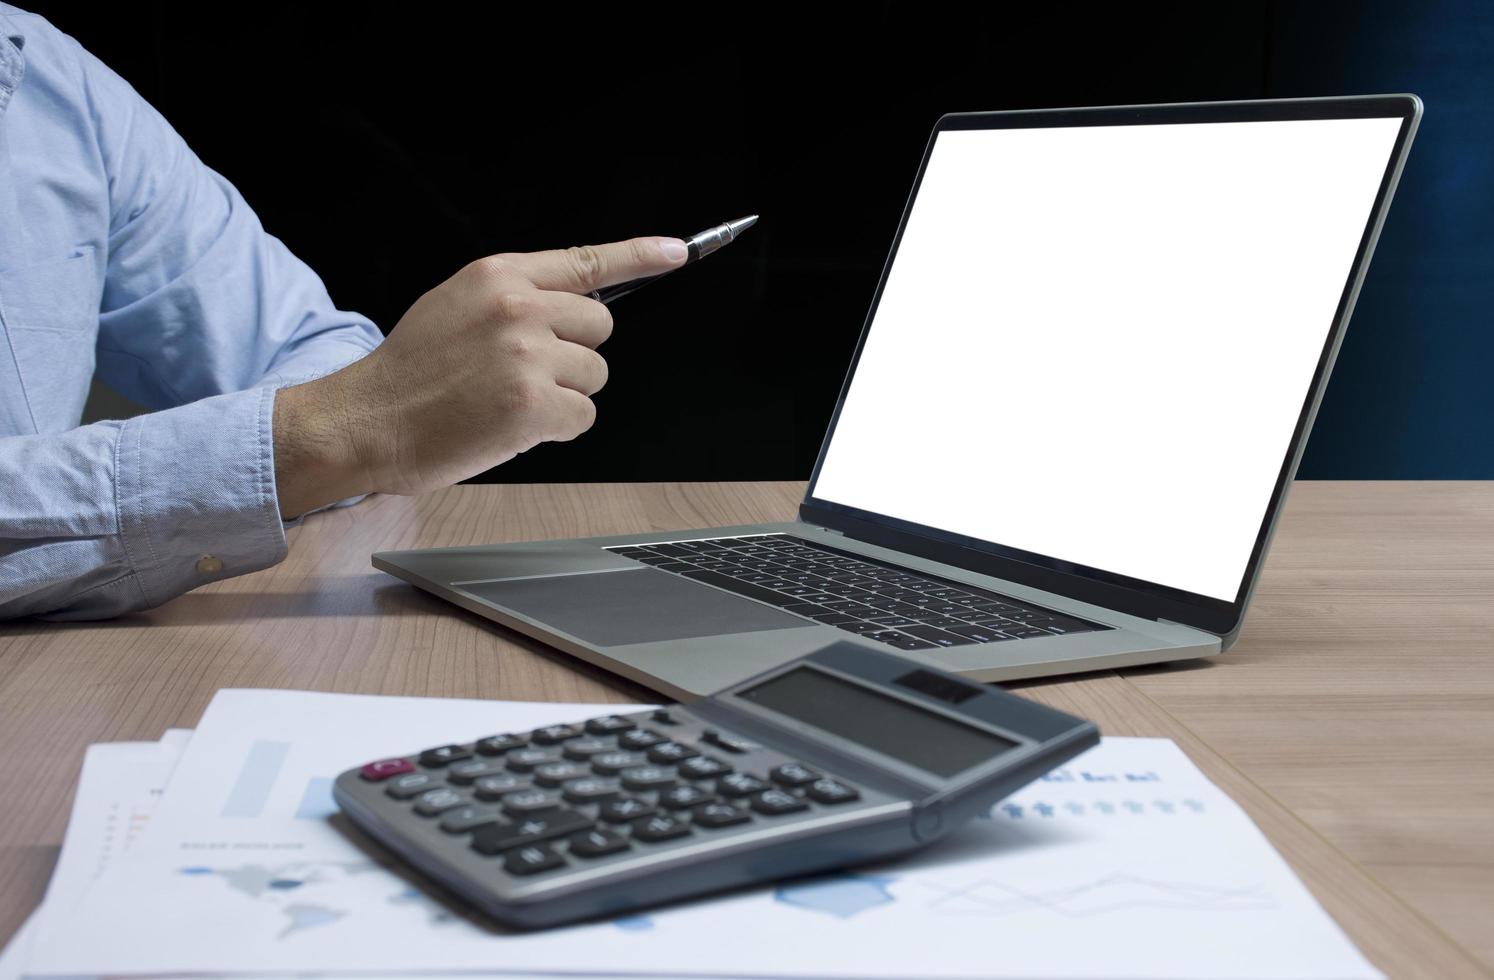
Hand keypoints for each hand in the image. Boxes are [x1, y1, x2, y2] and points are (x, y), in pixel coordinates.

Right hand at [272, 236, 687, 517]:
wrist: (366, 422)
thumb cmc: (410, 373)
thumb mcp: (456, 305)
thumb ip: (515, 297)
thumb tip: (575, 302)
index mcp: (499, 276)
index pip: (587, 261)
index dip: (640, 256)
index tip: (676, 252)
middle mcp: (519, 308)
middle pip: (601, 327)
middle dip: (575, 353)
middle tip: (526, 372)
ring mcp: (528, 357)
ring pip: (594, 375)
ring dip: (564, 394)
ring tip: (508, 400)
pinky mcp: (534, 406)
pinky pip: (583, 416)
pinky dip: (558, 429)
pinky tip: (514, 426)